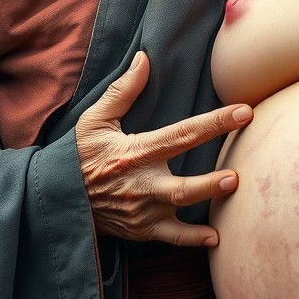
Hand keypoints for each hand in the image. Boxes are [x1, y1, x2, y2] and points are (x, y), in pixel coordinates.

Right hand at [75, 51, 252, 245]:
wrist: (55, 199)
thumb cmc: (78, 156)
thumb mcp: (94, 120)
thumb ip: (122, 91)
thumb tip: (145, 58)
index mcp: (136, 153)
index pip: (183, 134)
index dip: (215, 123)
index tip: (244, 112)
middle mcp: (142, 184)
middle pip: (183, 185)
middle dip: (211, 181)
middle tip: (237, 175)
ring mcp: (142, 211)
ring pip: (180, 210)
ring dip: (207, 203)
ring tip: (233, 193)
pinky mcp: (141, 230)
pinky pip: (171, 238)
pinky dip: (193, 240)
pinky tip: (216, 238)